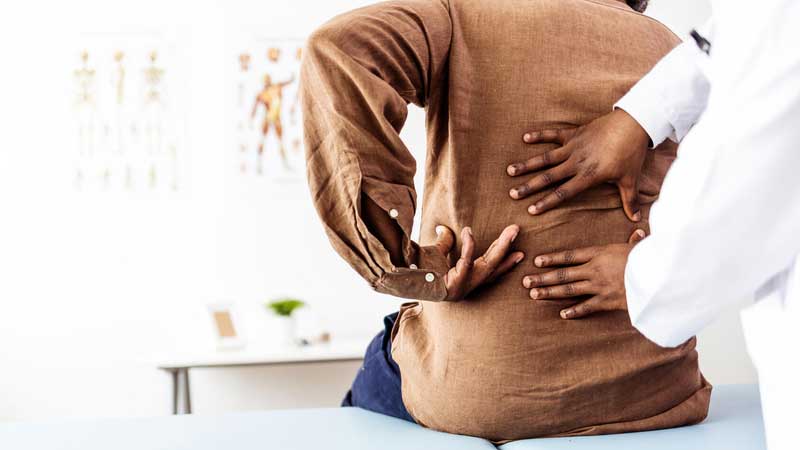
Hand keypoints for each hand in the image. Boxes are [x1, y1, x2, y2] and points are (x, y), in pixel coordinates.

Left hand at [424, 224, 524, 300]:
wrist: (400, 279)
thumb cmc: (416, 270)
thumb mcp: (435, 254)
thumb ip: (444, 243)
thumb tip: (444, 229)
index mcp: (464, 282)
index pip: (488, 272)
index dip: (504, 263)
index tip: (519, 254)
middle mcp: (466, 287)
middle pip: (492, 266)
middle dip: (506, 249)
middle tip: (517, 231)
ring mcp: (461, 287)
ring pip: (486, 265)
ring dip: (500, 247)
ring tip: (511, 231)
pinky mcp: (454, 285)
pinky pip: (466, 263)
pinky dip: (468, 247)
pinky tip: (469, 232)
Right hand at [507, 108, 649, 220]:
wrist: (634, 124)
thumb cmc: (631, 154)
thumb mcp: (630, 179)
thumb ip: (629, 200)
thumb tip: (636, 219)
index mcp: (588, 176)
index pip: (563, 192)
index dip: (546, 202)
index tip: (531, 210)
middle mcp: (576, 162)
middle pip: (548, 177)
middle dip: (529, 186)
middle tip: (513, 193)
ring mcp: (573, 147)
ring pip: (545, 158)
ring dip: (527, 164)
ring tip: (510, 170)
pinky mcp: (574, 133)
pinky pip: (553, 134)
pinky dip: (539, 135)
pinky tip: (525, 138)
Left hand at [522, 229, 645, 318]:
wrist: (660, 276)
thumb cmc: (651, 257)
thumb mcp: (640, 246)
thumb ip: (634, 241)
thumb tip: (638, 230)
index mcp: (600, 253)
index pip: (570, 255)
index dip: (552, 259)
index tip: (537, 261)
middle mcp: (595, 269)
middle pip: (563, 274)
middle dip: (542, 277)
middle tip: (525, 281)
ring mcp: (599, 286)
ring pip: (568, 290)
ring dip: (550, 292)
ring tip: (534, 294)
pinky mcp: (608, 301)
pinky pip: (587, 307)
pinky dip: (575, 311)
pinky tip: (562, 314)